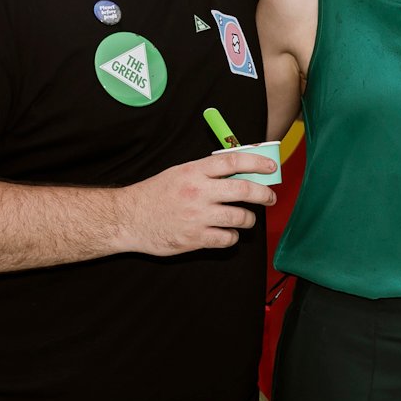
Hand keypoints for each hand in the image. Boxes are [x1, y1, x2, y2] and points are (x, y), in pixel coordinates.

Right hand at [122, 151, 276, 253]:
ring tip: (246, 218)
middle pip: (244, 190)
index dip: (257, 163)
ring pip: (241, 217)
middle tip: (270, 197)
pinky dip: (232, 237)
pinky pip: (228, 239)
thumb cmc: (154, 194)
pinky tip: (227, 233)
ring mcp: (198, 217)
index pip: (233, 161)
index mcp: (194, 171)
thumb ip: (205, 173)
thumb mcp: (178, 173)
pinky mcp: (195, 238)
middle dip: (264, 194)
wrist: (128, 219)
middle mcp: (198, 192)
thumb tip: (238, 173)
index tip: (271, 168)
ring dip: (249, 219)